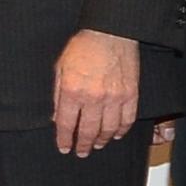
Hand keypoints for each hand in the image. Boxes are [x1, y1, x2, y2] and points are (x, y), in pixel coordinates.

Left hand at [51, 28, 143, 157]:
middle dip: (82, 144)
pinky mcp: (131, 95)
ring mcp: (114, 98)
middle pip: (87, 130)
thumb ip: (57, 94)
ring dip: (101, 140)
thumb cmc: (82, 48)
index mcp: (72, 91)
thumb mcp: (60, 68)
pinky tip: (116, 135)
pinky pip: (127, 120)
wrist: (110, 33)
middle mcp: (93, 98)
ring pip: (108, 129)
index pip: (65, 123)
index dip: (64, 139)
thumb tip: (55, 117)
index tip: (64, 148)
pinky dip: (122, 131)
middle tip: (81, 153)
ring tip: (96, 145)